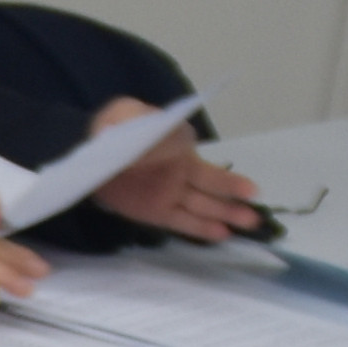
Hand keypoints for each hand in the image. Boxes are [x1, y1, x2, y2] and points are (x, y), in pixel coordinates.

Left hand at [81, 100, 273, 247]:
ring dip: (227, 213)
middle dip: (235, 191)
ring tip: (250, 222)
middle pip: (212, 183)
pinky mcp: (158, 212)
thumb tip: (140, 126)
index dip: (219, 170)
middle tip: (256, 200)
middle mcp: (182, 170)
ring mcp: (171, 192)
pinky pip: (183, 222)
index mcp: (178, 144)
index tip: (241, 184)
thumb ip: (136, 117)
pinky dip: (202, 228)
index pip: (202, 158)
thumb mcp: (124, 112)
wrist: (91, 154)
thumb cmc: (113, 127)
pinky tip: (223, 234)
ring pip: (204, 205)